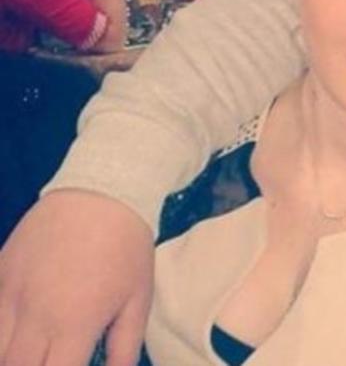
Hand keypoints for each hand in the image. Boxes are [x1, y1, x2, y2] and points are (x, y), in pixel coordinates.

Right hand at [0, 190, 152, 365]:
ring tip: (33, 351)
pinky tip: (14, 335)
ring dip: (12, 356)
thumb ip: (124, 346)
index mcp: (74, 324)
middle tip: (52, 360)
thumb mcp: (138, 298)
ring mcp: (10, 294)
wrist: (101, 191)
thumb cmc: (127, 246)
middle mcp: (36, 315)